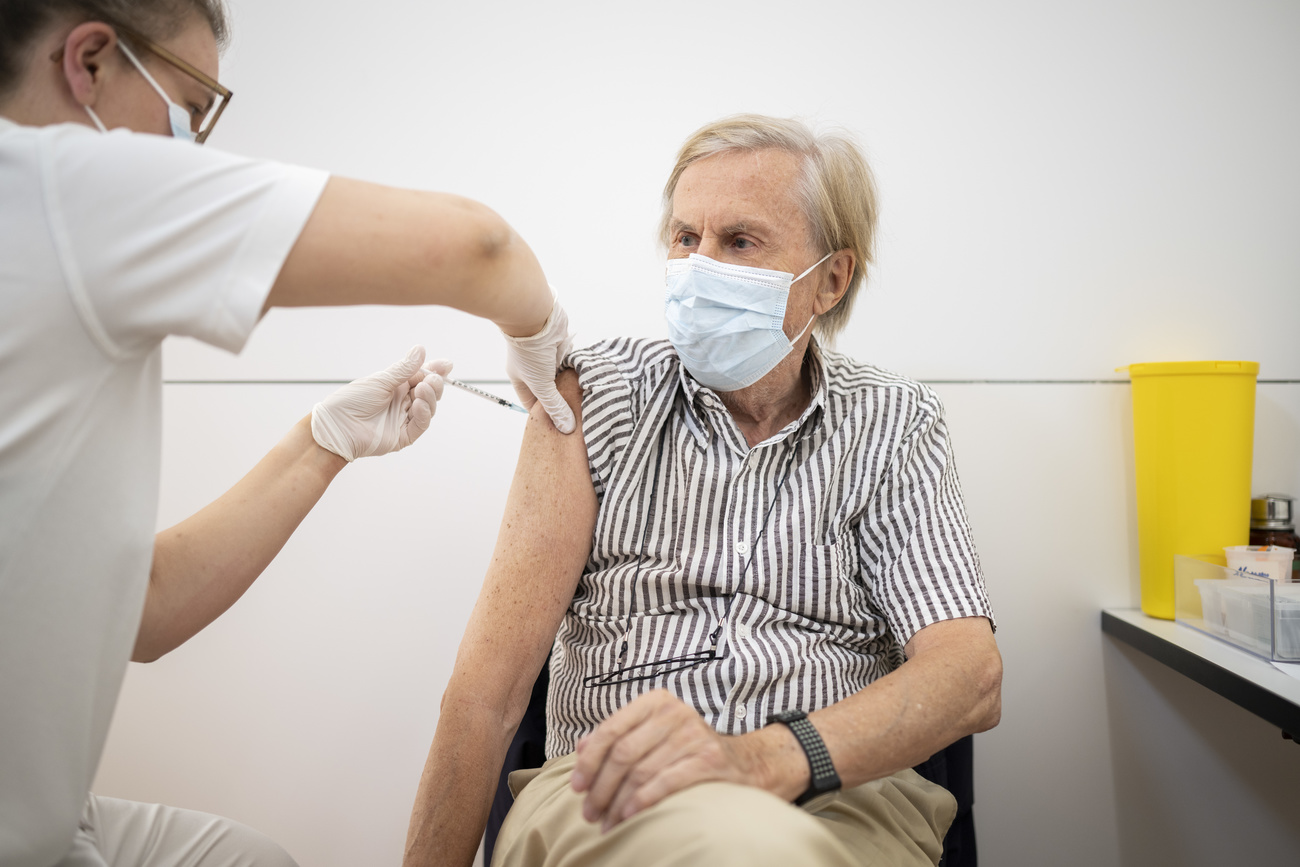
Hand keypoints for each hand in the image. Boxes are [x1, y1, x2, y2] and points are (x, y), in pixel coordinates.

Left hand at [311, 346, 451, 460]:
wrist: (337, 425)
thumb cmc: (351, 401)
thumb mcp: (381, 380)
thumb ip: (404, 369)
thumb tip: (421, 350)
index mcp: (396, 386)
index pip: (422, 377)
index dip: (435, 371)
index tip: (447, 365)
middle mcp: (402, 402)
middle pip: (428, 393)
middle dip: (434, 384)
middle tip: (432, 379)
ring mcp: (403, 419)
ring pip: (428, 408)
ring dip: (429, 398)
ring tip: (423, 389)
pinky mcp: (403, 436)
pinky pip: (420, 425)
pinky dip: (424, 414)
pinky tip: (419, 405)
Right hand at [503, 294, 575, 433]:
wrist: (536, 318)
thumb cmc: (530, 351)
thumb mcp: (542, 385)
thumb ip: (555, 406)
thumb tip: (566, 427)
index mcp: (521, 380)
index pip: (533, 403)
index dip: (545, 414)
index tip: (561, 424)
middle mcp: (532, 369)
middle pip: (549, 391)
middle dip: (561, 400)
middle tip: (577, 415)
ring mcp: (546, 357)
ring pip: (561, 377)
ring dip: (570, 384)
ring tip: (585, 400)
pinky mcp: (559, 347)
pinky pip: (569, 363)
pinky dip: (575, 369)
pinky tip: (586, 379)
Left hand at [569, 691, 774, 831]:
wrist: (743, 762)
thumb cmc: (687, 750)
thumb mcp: (652, 734)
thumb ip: (618, 736)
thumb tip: (580, 748)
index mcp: (656, 702)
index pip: (611, 730)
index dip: (589, 761)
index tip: (576, 787)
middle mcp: (675, 713)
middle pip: (623, 754)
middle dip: (600, 788)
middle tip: (589, 814)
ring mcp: (693, 735)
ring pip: (641, 772)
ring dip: (617, 803)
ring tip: (607, 823)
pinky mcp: (709, 759)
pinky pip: (666, 783)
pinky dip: (642, 802)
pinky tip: (630, 818)